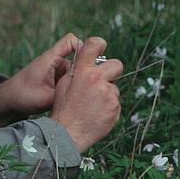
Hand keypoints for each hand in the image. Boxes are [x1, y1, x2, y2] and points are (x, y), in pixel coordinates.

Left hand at [0, 33, 78, 126]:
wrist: (8, 100)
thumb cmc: (22, 96)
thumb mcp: (47, 98)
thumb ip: (66, 94)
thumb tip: (86, 94)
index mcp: (51, 59)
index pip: (71, 41)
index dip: (83, 47)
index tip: (90, 63)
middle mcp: (54, 62)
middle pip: (77, 59)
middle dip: (83, 73)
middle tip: (86, 87)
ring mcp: (55, 71)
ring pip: (74, 72)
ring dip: (76, 82)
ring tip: (74, 96)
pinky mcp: (54, 80)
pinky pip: (68, 80)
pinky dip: (71, 87)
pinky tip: (69, 99)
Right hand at [50, 37, 122, 152]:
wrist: (67, 134)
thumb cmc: (63, 109)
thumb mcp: (64, 84)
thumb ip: (76, 70)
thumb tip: (84, 58)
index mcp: (83, 71)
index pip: (94, 44)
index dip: (99, 44)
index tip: (99, 48)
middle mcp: (97, 79)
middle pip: (116, 64)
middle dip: (111, 71)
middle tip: (102, 81)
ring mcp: (109, 94)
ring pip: (114, 88)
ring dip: (107, 94)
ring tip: (92, 105)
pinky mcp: (115, 108)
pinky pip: (115, 103)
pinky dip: (109, 107)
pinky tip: (96, 113)